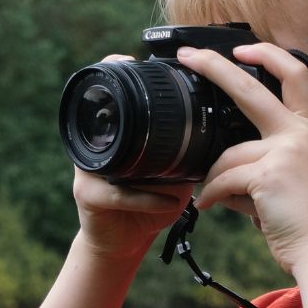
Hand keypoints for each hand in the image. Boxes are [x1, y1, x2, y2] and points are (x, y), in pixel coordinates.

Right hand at [72, 55, 193, 261]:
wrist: (125, 243)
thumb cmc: (149, 204)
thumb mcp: (173, 172)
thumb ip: (187, 149)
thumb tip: (221, 124)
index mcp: (115, 136)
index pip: (113, 96)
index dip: (121, 73)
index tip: (145, 64)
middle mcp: (95, 146)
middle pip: (104, 115)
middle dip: (126, 107)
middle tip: (162, 108)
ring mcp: (87, 170)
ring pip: (114, 156)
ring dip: (144, 164)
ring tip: (170, 168)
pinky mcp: (87, 196)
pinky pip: (121, 194)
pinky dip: (148, 199)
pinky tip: (168, 202)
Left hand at [179, 42, 307, 275]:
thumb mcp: (293, 180)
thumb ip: (264, 161)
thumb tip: (219, 162)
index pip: (297, 75)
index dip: (270, 55)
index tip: (243, 48)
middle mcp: (301, 133)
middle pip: (250, 88)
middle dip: (215, 66)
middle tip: (190, 54)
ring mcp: (286, 151)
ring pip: (227, 154)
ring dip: (214, 178)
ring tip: (213, 197)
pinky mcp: (269, 174)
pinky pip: (223, 179)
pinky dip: (212, 195)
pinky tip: (209, 205)